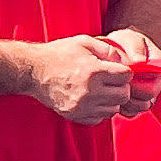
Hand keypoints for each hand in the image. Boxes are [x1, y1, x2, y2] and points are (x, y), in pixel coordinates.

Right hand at [22, 34, 138, 124]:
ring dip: (111, 100)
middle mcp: (89, 91)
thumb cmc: (59, 54)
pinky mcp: (74, 115)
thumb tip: (124, 62)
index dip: (124, 72)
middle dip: (121, 87)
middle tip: (111, 81)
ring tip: (100, 90)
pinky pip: (99, 118)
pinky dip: (99, 110)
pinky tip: (91, 99)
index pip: (126, 76)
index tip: (116, 70)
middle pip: (123, 95)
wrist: (33, 71)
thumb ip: (108, 50)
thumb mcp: (84, 42)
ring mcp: (82, 106)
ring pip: (113, 109)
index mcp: (94, 72)